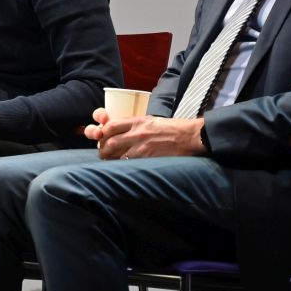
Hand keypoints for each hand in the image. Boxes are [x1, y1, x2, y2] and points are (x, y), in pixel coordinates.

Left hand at [82, 109, 205, 159]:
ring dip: (110, 159)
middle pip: (109, 141)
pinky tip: (122, 168)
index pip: (110, 126)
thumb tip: (120, 132)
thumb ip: (134, 126)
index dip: (103, 134)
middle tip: (104, 154)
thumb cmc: (171, 129)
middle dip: (103, 149)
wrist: (188, 136)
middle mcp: (136, 133)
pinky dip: (121, 166)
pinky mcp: (147, 158)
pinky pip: (127, 163)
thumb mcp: (150, 121)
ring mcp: (141, 146)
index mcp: (136, 121)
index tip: (103, 139)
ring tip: (110, 162)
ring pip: (115, 154)